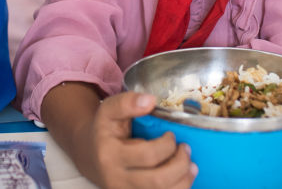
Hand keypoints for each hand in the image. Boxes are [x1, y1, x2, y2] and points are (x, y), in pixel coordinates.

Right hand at [77, 92, 195, 188]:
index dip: (166, 145)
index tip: (171, 134)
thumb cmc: (105, 130)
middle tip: (185, 149)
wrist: (91, 155)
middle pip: (157, 181)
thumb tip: (151, 100)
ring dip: (183, 181)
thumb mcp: (108, 110)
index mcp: (110, 155)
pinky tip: (183, 178)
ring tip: (190, 165)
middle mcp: (116, 179)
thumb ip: (127, 102)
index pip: (147, 155)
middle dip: (179, 164)